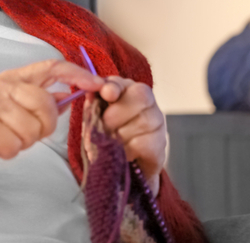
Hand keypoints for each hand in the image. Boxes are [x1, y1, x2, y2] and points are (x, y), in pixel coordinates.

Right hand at [0, 59, 104, 159]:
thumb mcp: (11, 101)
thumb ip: (38, 97)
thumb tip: (68, 97)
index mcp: (14, 77)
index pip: (52, 67)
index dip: (77, 74)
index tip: (96, 84)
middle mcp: (4, 86)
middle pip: (46, 105)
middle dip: (44, 126)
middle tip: (28, 132)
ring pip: (31, 129)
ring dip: (24, 142)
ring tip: (8, 137)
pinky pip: (13, 145)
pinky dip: (8, 151)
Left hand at [98, 77, 165, 197]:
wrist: (121, 167)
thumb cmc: (107, 136)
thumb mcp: (94, 118)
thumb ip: (93, 104)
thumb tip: (89, 93)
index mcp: (127, 90)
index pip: (125, 82)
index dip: (115, 86)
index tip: (107, 93)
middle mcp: (147, 102)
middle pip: (139, 96)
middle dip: (116, 113)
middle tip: (104, 127)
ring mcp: (157, 122)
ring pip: (142, 121)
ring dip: (119, 135)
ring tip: (109, 144)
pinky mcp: (160, 145)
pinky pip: (144, 143)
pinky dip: (128, 150)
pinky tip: (122, 154)